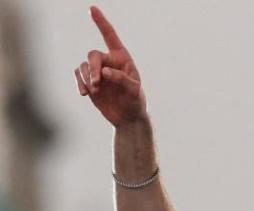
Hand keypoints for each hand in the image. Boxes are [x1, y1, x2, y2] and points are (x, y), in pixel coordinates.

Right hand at [74, 6, 146, 126]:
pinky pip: (78, 75)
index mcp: (122, 58)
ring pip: (83, 66)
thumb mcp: (135, 92)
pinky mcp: (89, 81)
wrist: (127, 118)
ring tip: (94, 91)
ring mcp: (97, 71)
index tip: (92, 8)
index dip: (101, 22)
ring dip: (86, 77)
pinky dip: (79, 82)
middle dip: (93, 68)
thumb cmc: (135, 102)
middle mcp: (108, 62)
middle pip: (93, 55)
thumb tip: (105, 72)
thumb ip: (123, 80)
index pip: (110, 36)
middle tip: (97, 82)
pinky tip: (84, 93)